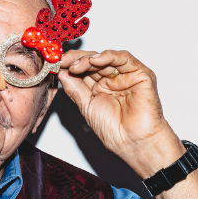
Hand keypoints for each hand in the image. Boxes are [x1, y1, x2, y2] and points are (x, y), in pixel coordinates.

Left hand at [57, 50, 184, 177]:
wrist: (132, 142)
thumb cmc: (114, 130)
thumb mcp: (86, 105)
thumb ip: (74, 88)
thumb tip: (61, 73)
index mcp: (100, 87)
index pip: (84, 69)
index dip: (70, 65)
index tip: (56, 64)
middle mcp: (113, 80)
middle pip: (94, 61)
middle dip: (77, 60)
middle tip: (63, 61)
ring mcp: (126, 76)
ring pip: (107, 58)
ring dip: (89, 59)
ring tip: (76, 65)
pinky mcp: (141, 74)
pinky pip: (125, 59)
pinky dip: (109, 56)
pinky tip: (94, 60)